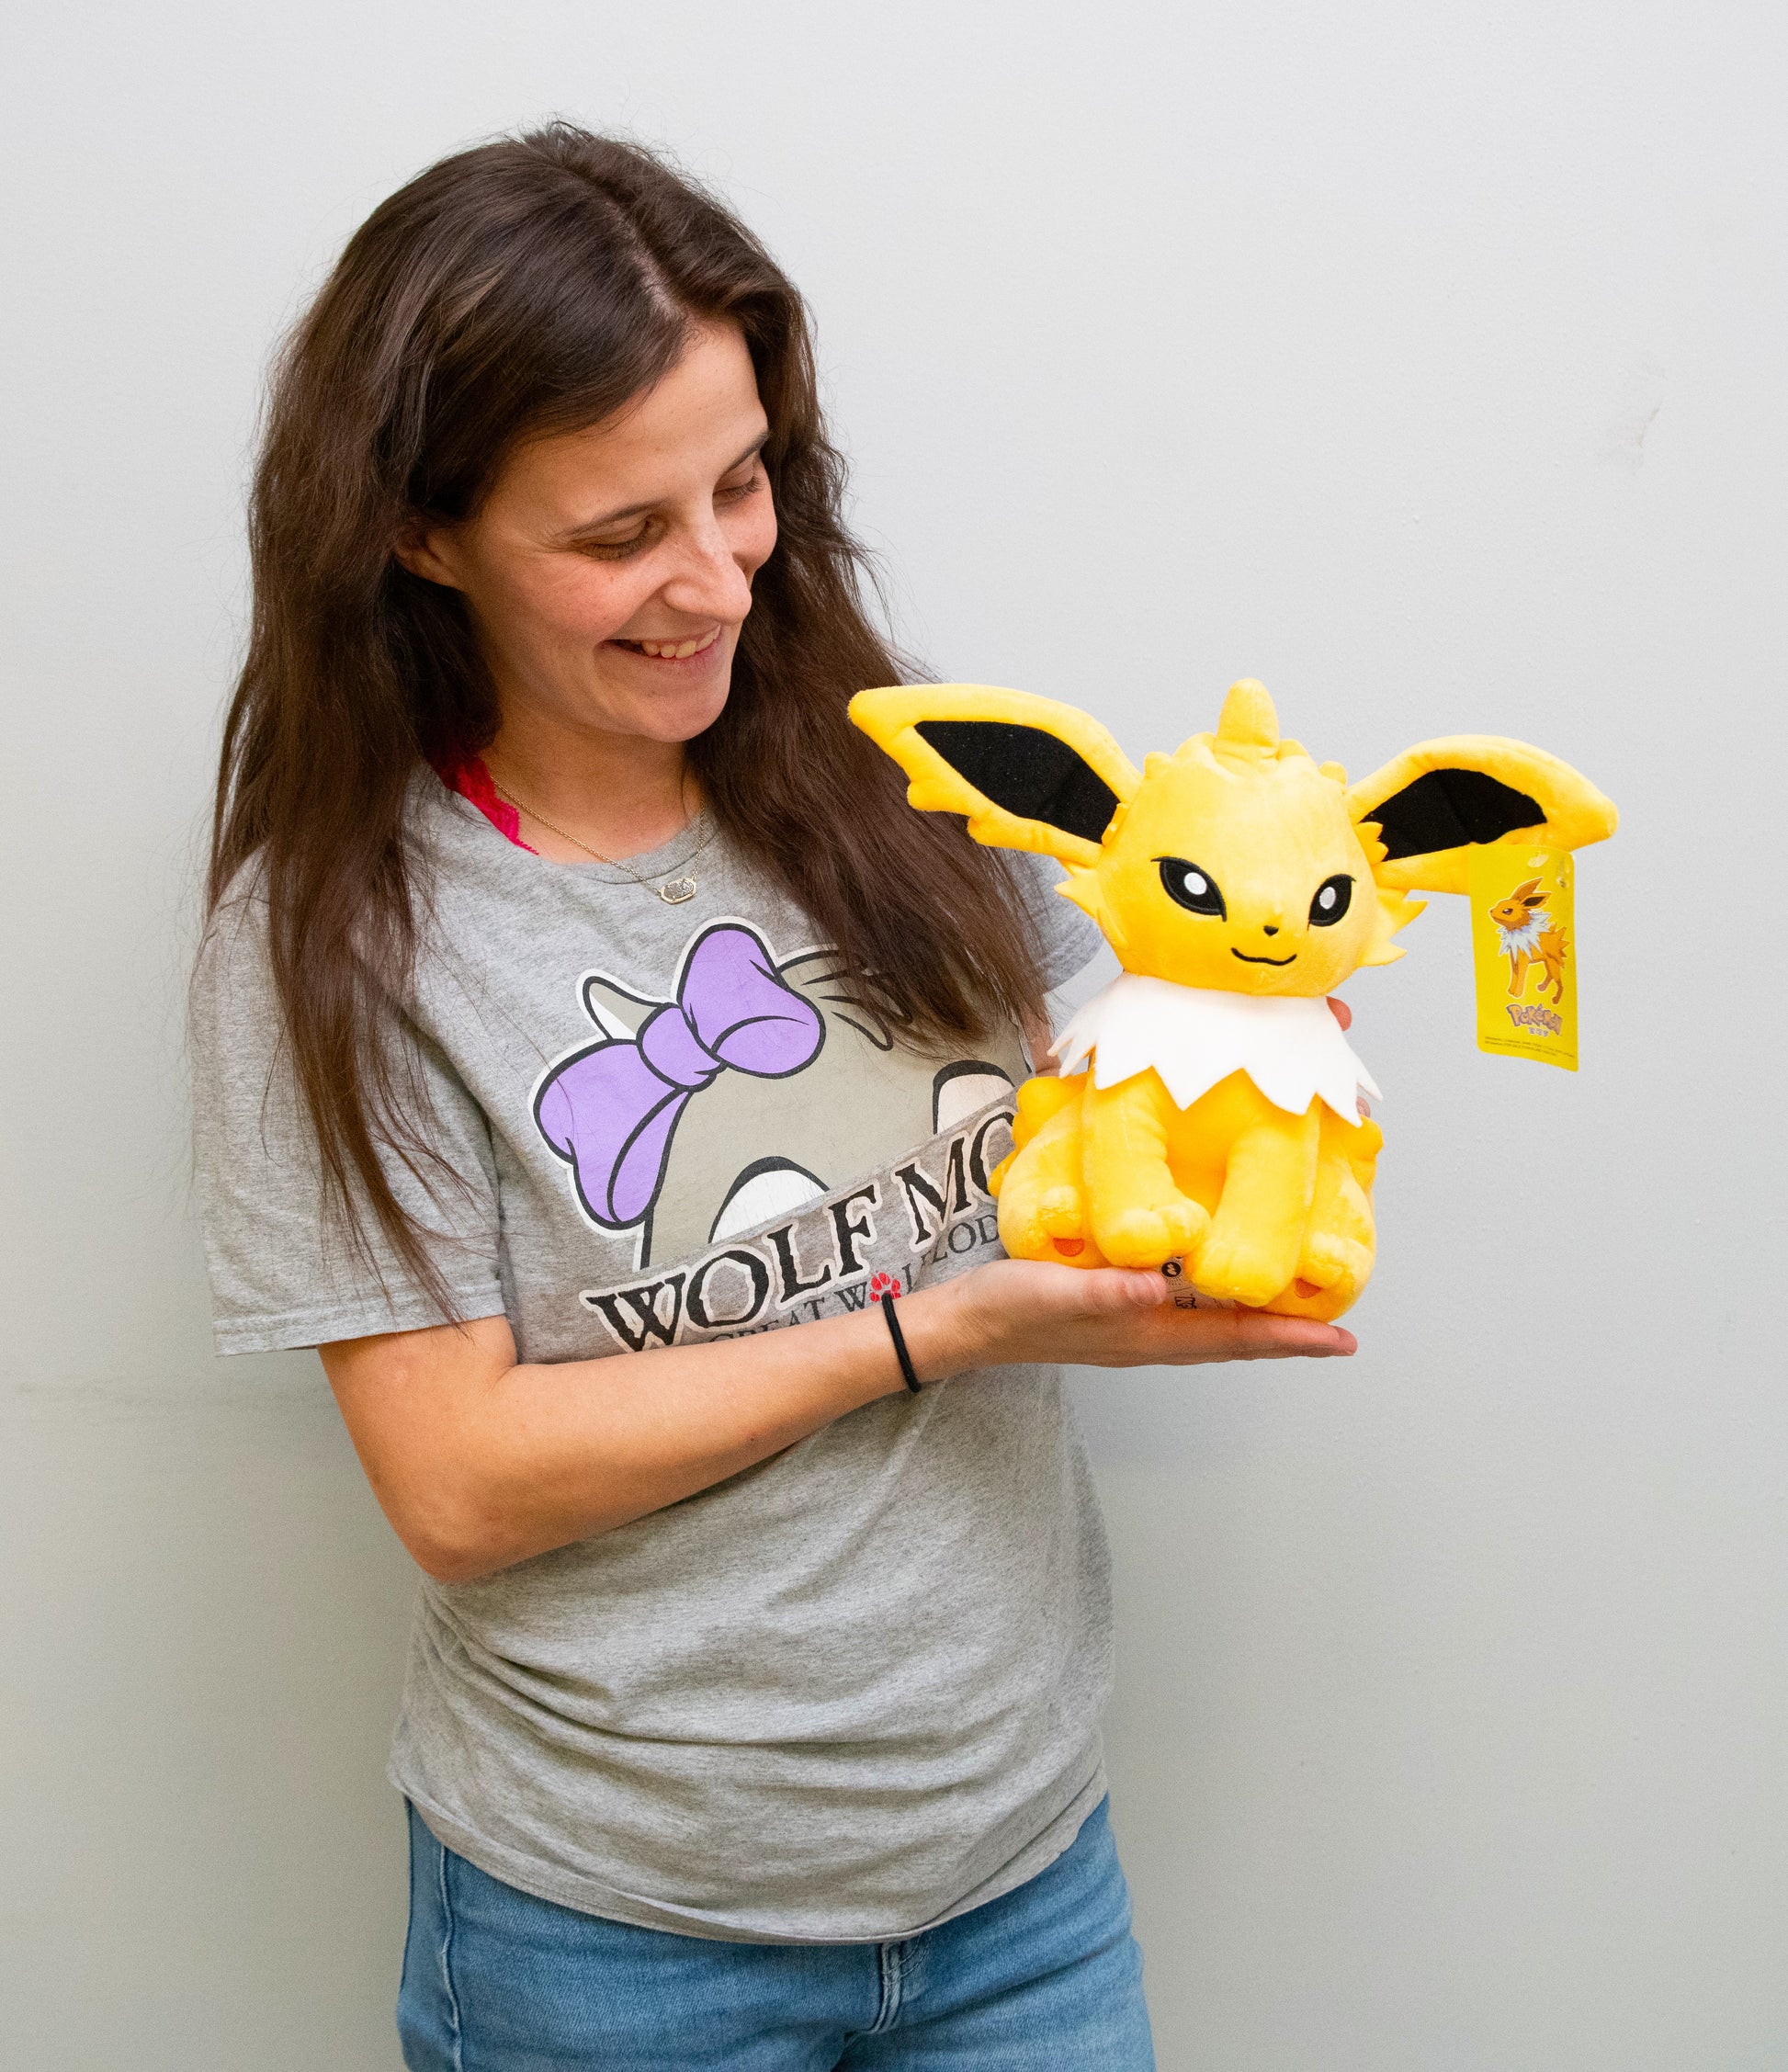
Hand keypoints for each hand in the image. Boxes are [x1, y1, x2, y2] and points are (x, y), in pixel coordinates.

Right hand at [922, 1257, 1355, 1375]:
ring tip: (1295, 1307)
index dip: (1289, 1339)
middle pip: (1234, 1340)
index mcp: (1146, 1334)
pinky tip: (1216, 1282)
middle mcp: (1151, 1337)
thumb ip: (1106, 1292)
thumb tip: (1159, 1290)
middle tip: (1337, 1329)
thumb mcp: (1055, 1292)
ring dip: (1256, 1320)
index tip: (1341, 1342)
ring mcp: (1134, 1329)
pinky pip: (1185, 1312)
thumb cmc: (1008, 1307)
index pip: (1234, 1338)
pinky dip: (1216, 1302)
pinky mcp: (1117, 1312)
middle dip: (1287, 1335)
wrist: (964, 1325)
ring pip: (1213, 1328)